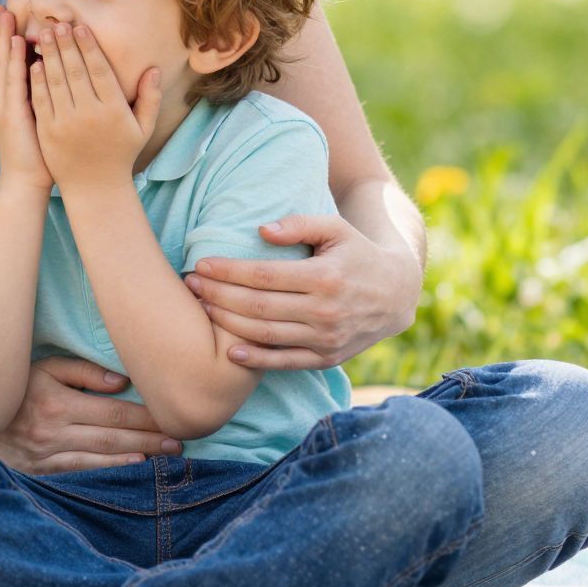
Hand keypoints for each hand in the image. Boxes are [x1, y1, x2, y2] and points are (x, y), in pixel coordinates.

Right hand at [0, 5, 50, 191]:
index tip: (7, 14)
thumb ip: (37, 94)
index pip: (3, 62)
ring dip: (3, 38)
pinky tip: (18, 43)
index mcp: (5, 98)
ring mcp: (2, 105)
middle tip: (0, 6)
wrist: (26, 181)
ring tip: (5, 14)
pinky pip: (13, 81)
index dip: (3, 38)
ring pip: (2, 64)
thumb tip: (46, 72)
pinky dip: (14, 60)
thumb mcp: (36, 117)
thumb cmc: (37, 152)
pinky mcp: (10, 113)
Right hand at [0, 355, 182, 473]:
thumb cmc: (16, 390)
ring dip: (139, 454)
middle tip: (181, 439)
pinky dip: (113, 470)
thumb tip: (120, 383)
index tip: (172, 416)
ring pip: (103, 456)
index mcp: (56, 401)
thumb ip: (81, 371)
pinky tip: (135, 466)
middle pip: (113, 434)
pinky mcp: (45, 472)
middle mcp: (54, 430)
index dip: (145, 415)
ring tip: (169, 454)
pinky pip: (85, 471)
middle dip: (151, 436)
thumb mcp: (42, 368)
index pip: (113, 410)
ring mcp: (49, 454)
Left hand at [29, 24, 159, 195]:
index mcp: (114, 110)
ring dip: (49, 55)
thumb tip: (154, 70)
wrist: (95, 188)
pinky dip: (37, 80)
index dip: (89, 47)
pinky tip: (35, 63)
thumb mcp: (142, 129)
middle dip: (65, 44)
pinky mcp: (48, 132)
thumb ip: (150, 98)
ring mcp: (66, 123)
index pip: (100, 70)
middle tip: (58, 24)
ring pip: (56, 81)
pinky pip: (42, 100)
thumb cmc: (120, 155)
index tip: (81, 27)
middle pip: (75, 71)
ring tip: (44, 35)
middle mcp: (89, 114)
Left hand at [184, 214, 422, 369]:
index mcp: (325, 277)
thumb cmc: (357, 254)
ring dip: (227, 323)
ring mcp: (326, 339)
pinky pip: (285, 362)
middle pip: (258, 306)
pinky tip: (229, 350)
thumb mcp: (336, 228)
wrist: (396, 294)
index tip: (201, 264)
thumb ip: (300, 224)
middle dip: (218, 295)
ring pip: (265, 334)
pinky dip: (255, 359)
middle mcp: (325, 311)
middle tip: (191, 285)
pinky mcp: (327, 358)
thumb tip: (261, 230)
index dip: (228, 271)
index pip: (263, 276)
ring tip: (201, 308)